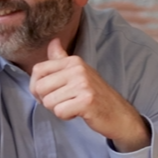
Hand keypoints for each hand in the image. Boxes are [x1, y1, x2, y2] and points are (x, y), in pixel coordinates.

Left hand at [30, 38, 149, 151]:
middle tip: (65, 102)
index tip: (51, 93)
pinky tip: (79, 112)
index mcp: (73, 61)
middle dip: (47, 100)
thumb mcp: (79, 73)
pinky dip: (67, 116)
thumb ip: (62, 59)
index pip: (38, 69)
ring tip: (75, 106)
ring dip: (59, 109)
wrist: (119, 115)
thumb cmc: (96, 95)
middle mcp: (78, 69)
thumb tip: (52, 41)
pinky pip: (60, 112)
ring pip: (49, 102)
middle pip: (39, 87)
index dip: (37, 86)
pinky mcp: (86, 101)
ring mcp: (83, 84)